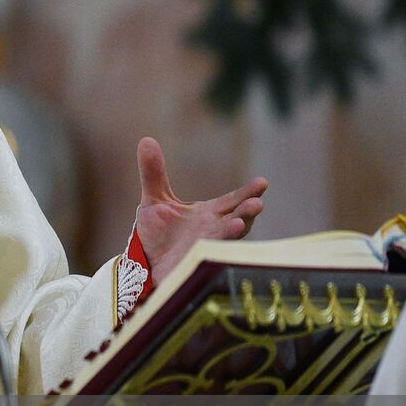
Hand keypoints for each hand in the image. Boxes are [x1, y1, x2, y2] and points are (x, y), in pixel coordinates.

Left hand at [134, 137, 267, 280]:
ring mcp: (205, 250)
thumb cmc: (157, 235)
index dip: (247, 193)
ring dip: (233, 234)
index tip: (262, 183)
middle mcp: (213, 231)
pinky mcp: (193, 266)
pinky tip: (213, 247)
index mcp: (209, 214)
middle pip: (236, 220)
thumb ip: (153, 174)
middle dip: (247, 212)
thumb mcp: (154, 200)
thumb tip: (146, 140)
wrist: (144, 266)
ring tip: (240, 224)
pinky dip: (210, 253)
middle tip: (258, 203)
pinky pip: (205, 260)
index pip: (233, 201)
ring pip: (224, 241)